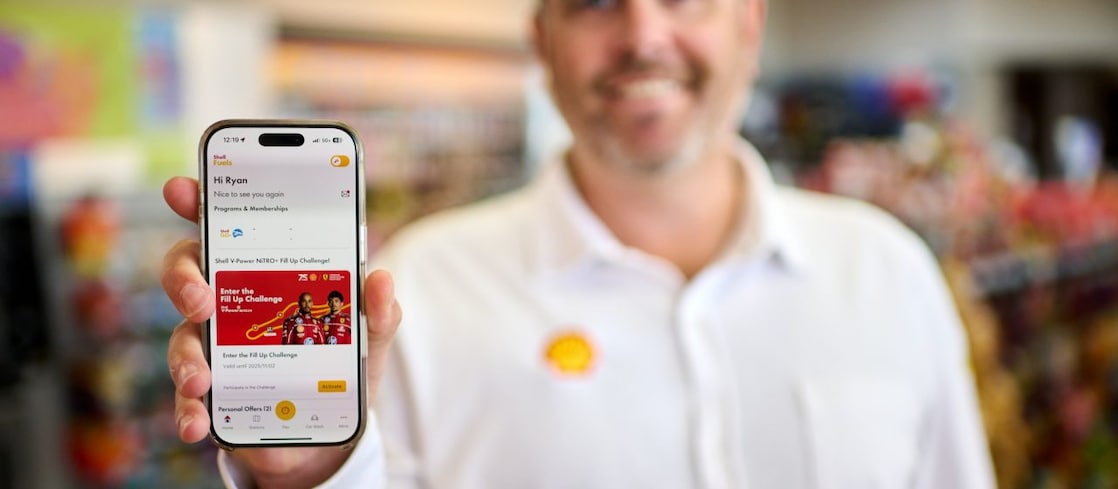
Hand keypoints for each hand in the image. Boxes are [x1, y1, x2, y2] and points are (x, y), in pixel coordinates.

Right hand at [160, 177, 400, 487]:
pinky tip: (198, 424)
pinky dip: (189, 411)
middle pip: (188, 272)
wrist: (329, 429)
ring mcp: (215, 346)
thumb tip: (382, 279)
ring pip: (183, 338)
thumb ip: (378, 311)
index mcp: (265, 271)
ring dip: (186, 358)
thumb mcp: (369, 336)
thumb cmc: (342, 364)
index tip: (180, 188)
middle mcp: (229, 301)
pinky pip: (188, 398)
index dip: (198, 202)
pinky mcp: (211, 392)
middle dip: (184, 280)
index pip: (225, 225)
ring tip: (202, 380)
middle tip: (201, 300)